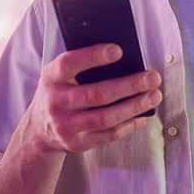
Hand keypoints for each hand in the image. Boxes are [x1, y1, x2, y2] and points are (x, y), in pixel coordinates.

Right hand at [25, 43, 161, 152]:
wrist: (38, 129)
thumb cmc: (59, 91)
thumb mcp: (60, 74)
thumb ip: (82, 64)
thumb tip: (124, 57)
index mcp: (51, 78)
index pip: (69, 64)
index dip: (93, 56)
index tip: (119, 50)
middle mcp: (56, 103)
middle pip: (97, 94)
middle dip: (129, 85)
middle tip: (153, 77)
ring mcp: (66, 126)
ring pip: (106, 118)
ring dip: (135, 106)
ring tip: (154, 96)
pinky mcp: (78, 144)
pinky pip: (110, 135)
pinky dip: (131, 123)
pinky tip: (145, 113)